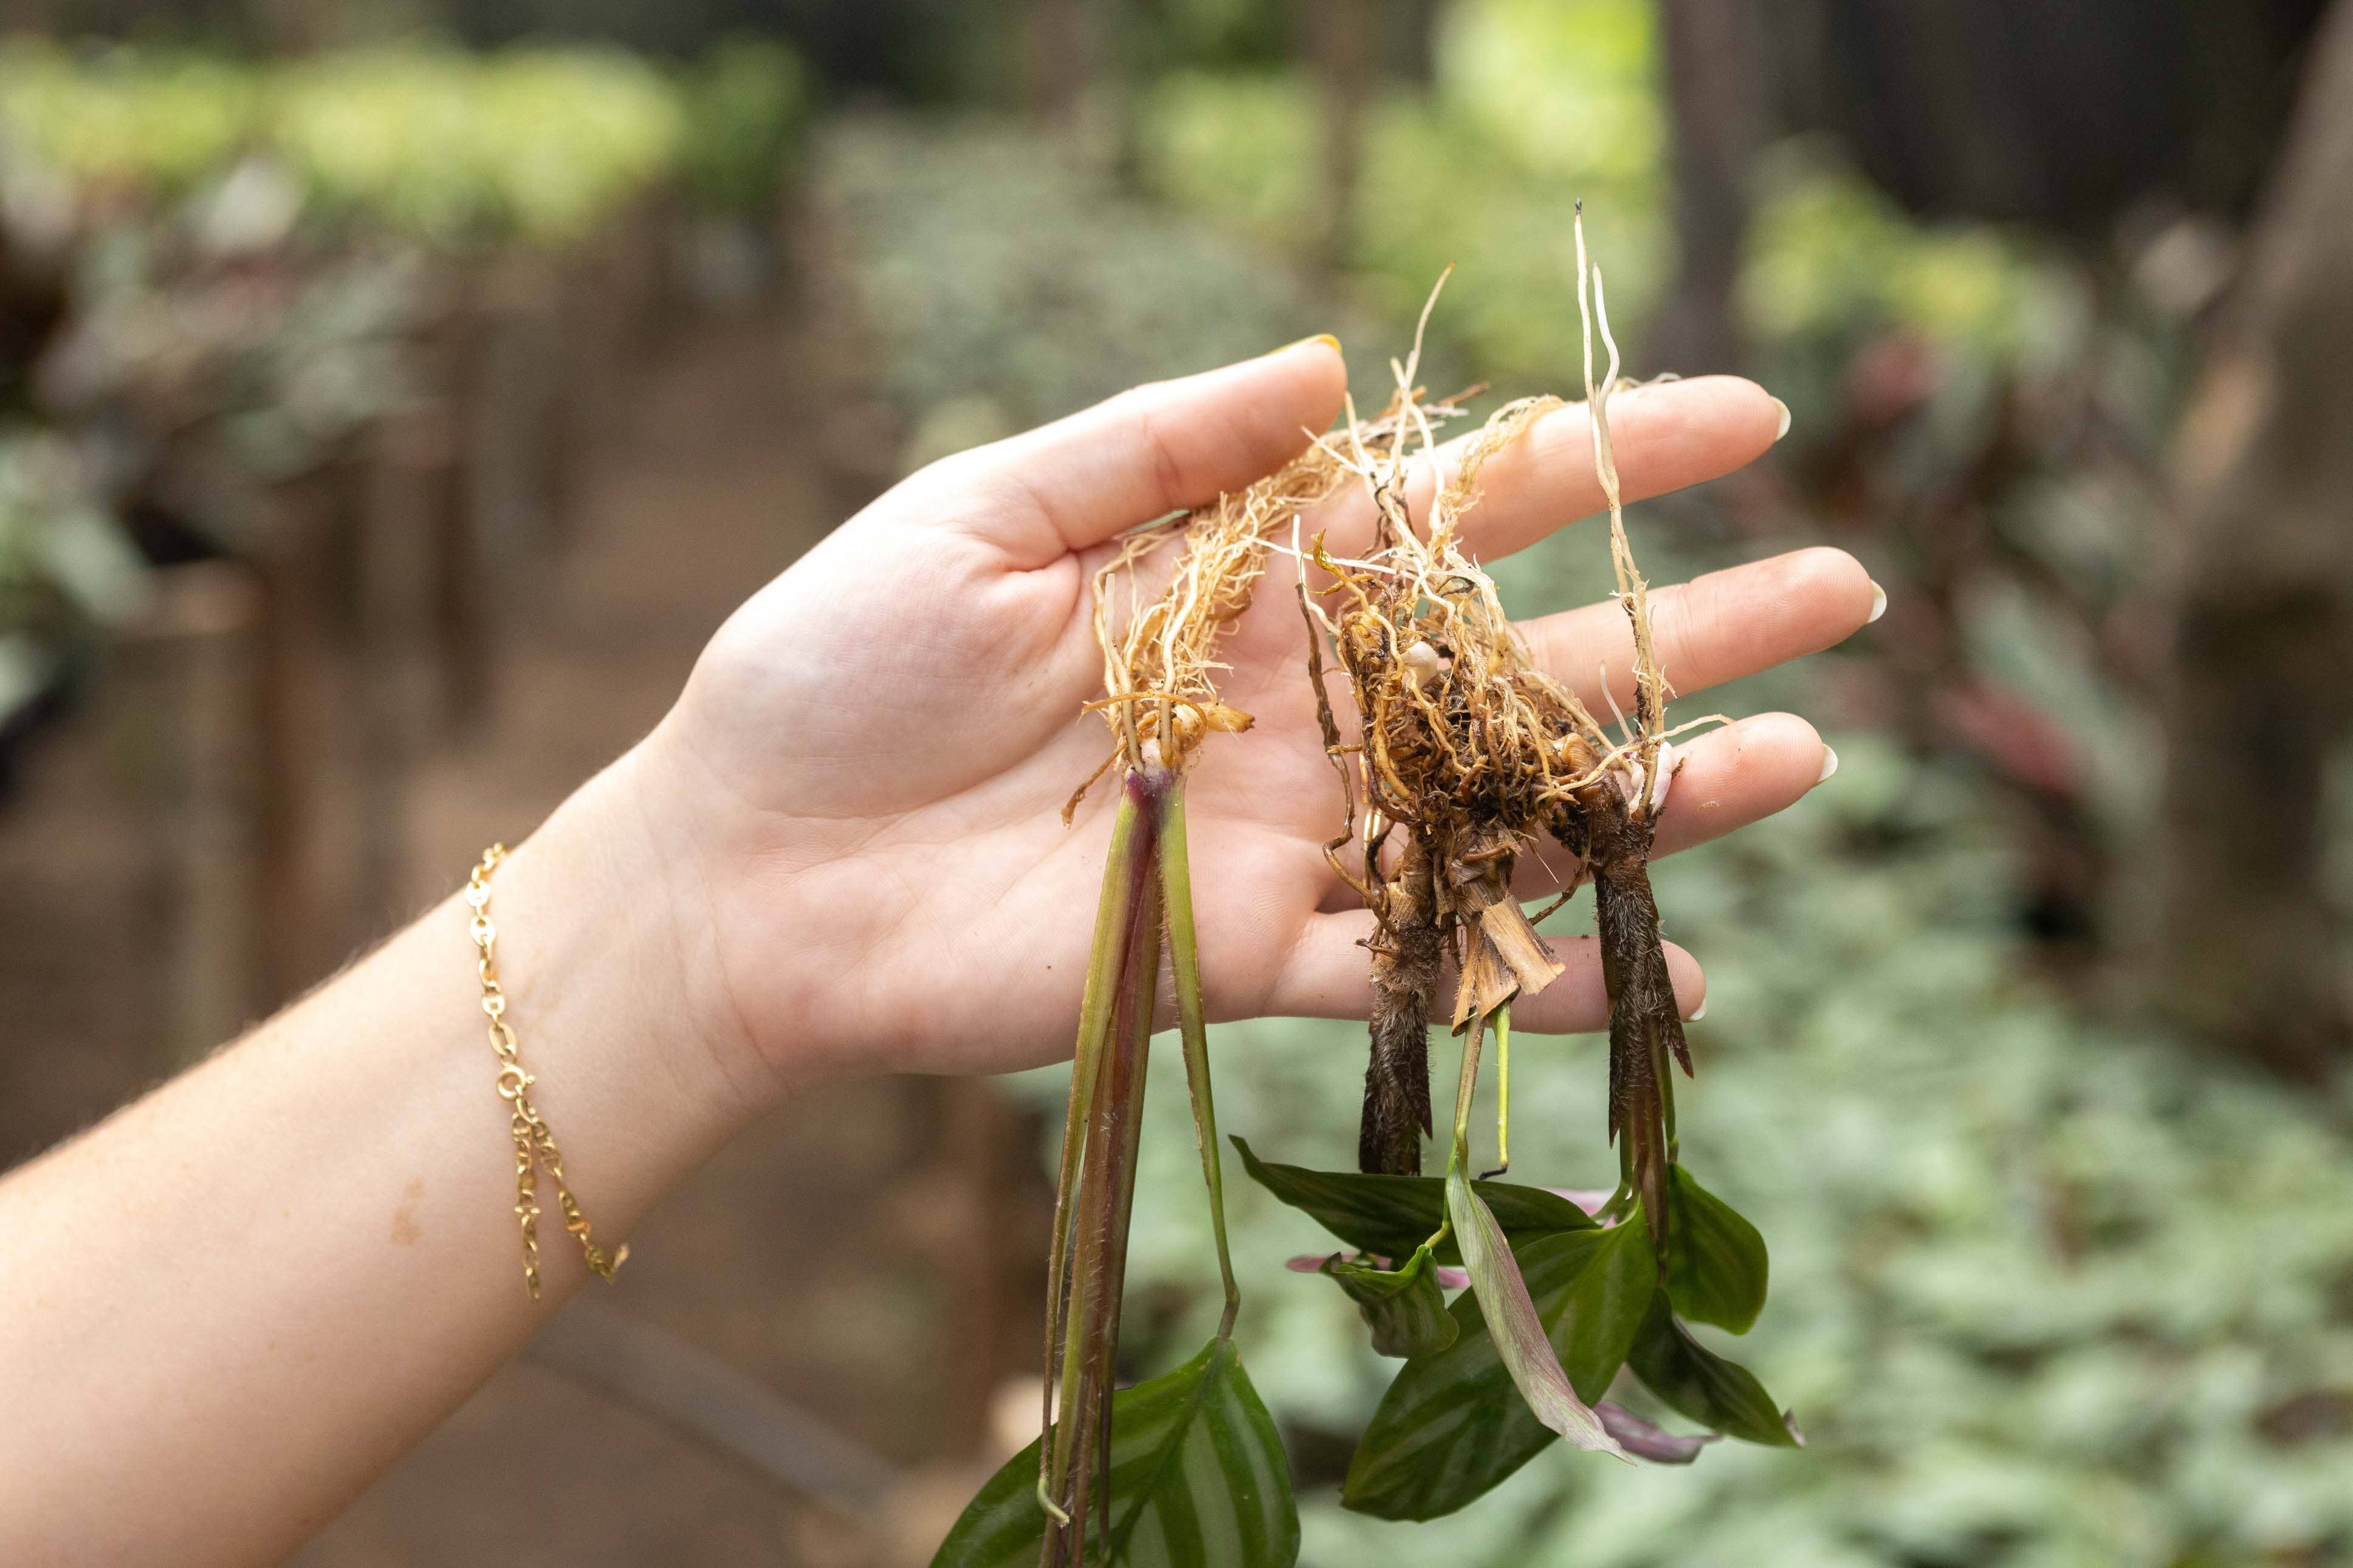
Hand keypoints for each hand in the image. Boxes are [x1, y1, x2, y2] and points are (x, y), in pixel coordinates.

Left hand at [627, 341, 1873, 1091]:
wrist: (747, 869)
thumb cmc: (833, 668)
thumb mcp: (980, 510)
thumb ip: (1160, 443)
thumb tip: (1327, 362)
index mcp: (1247, 569)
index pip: (1460, 500)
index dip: (1605, 456)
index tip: (1741, 415)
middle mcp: (1299, 697)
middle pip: (1526, 653)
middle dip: (1685, 622)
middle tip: (1840, 595)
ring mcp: (1289, 831)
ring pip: (1506, 813)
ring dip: (1655, 794)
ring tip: (1799, 767)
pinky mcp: (1251, 955)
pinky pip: (1420, 971)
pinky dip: (1535, 981)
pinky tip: (1664, 981)